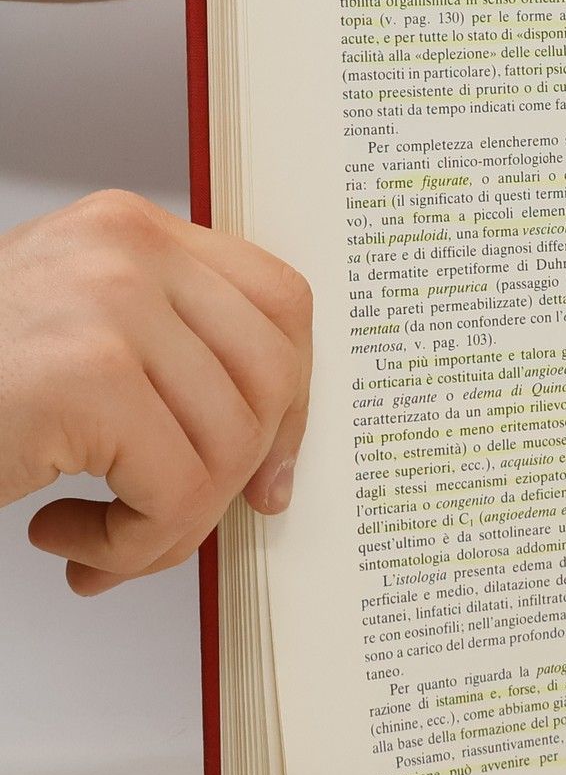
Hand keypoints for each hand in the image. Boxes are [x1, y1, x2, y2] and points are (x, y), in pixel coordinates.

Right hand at [0, 191, 312, 595]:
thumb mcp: (71, 344)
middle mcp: (126, 247)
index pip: (280, 303)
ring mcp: (109, 304)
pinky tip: (65, 543)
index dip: (291, 399)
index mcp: (129, 229)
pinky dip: (135, 546)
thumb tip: (272, 456)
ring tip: (97, 539)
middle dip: (235, 472)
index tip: (267, 472)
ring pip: (228, 444)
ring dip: (171, 524)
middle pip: (271, 376)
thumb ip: (165, 364)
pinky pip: (179, 490)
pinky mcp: (87, 377)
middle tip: (168, 523)